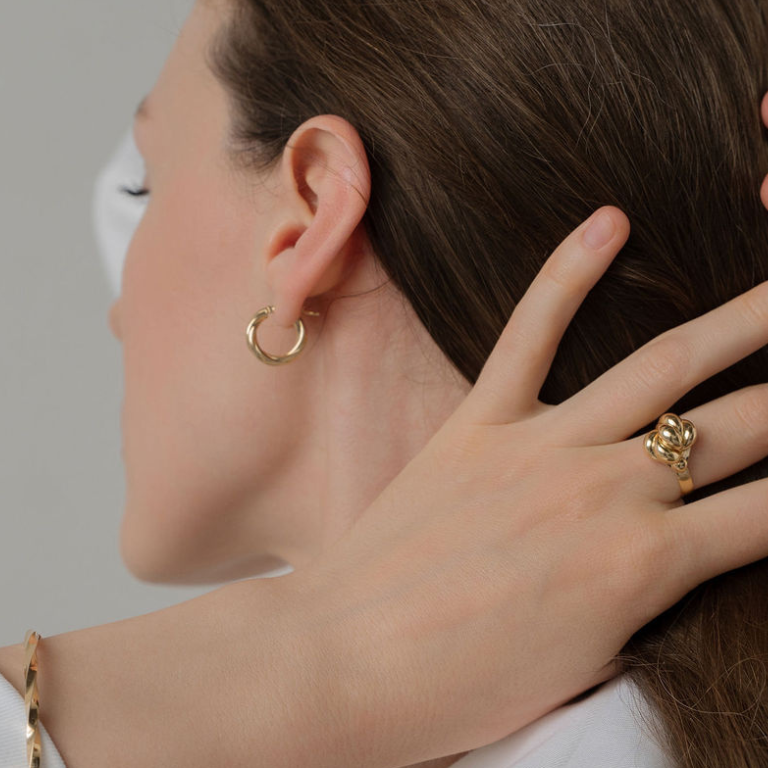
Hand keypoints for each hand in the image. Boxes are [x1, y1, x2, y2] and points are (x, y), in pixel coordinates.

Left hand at [260, 205, 767, 767]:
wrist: (347, 660)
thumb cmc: (465, 684)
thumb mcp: (589, 658)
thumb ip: (649, 591)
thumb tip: (689, 546)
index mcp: (645, 567)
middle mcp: (606, 492)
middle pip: (740, 425)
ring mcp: (540, 446)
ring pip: (661, 367)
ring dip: (738, 320)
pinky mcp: (478, 422)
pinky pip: (528, 334)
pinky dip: (567, 276)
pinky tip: (610, 222)